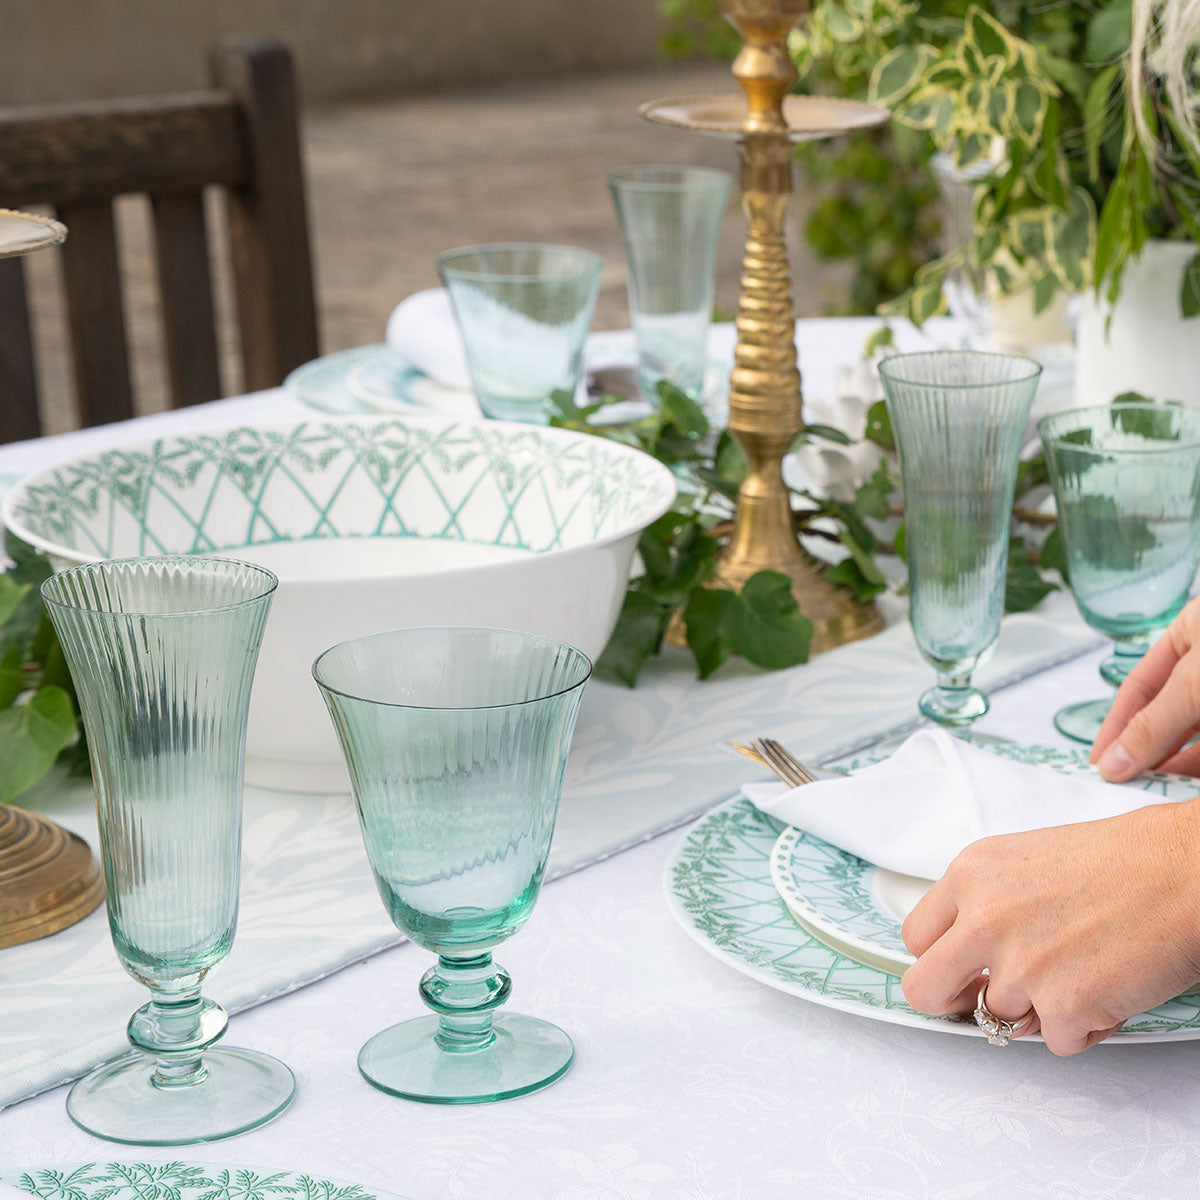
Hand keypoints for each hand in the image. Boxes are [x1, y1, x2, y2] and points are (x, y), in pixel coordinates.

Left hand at [901, 798, 1199, 1054]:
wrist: (1184, 871)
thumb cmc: (1121, 861)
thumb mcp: (1023, 861)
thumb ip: (984, 902)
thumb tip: (964, 951)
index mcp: (968, 875)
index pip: (916, 937)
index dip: (940, 959)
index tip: (959, 968)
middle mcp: (982, 919)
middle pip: (925, 990)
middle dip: (952, 1003)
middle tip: (986, 1000)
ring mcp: (1019, 967)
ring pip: (1001, 1019)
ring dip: (1039, 1009)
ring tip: (1081, 970)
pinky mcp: (1062, 1007)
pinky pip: (1058, 1041)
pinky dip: (1085, 1027)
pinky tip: (1109, 987)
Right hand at [1091, 596, 1199, 780]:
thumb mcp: (1195, 683)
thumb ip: (1153, 725)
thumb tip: (1111, 764)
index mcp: (1193, 630)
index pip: (1141, 685)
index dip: (1118, 726)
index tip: (1102, 764)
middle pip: (1170, 712)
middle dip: (1148, 750)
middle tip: (1129, 785)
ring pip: (1196, 732)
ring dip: (1177, 763)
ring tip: (1158, 791)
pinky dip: (1199, 766)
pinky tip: (1187, 784)